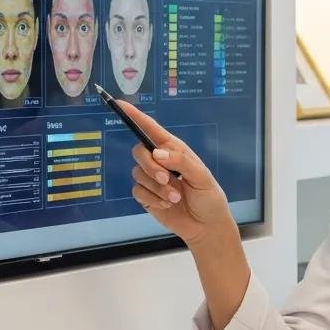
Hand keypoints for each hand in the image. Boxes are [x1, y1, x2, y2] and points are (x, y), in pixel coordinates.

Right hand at [123, 101, 232, 246]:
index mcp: (175, 150)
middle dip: (151, 166)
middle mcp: (160, 161)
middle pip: (139, 152)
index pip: (151, 130)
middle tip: (168, 179)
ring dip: (157, 188)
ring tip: (175, 197)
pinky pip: (137, 191)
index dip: (135, 116)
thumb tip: (158, 153)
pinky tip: (167, 204)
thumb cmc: (209, 198)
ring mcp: (152, 178)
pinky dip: (152, 198)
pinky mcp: (146, 195)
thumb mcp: (202, 178)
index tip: (120, 104)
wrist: (206, 226)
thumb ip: (181, 162)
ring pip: (138, 174)